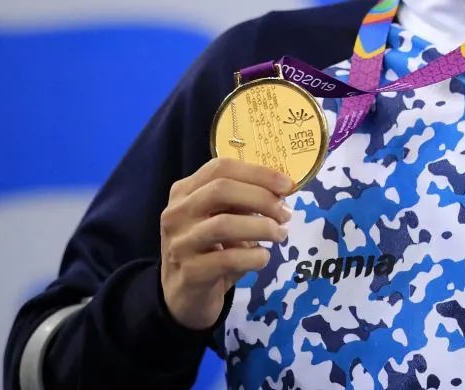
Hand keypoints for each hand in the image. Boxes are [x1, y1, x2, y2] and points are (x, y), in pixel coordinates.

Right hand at [159, 158, 292, 329]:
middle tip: (285, 213)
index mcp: (184, 191)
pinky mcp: (189, 272)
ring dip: (262, 227)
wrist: (184, 297)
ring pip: (224, 224)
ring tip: (280, 235)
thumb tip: (282, 190)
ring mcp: (179, 243)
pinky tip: (263, 258)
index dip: (258, 173)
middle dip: (262, 198)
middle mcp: (176, 213)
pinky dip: (254, 256)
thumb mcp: (222, 218)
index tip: (288, 185)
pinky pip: (228, 259)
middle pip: (221, 189)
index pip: (220, 167)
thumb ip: (243, 201)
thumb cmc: (210, 250)